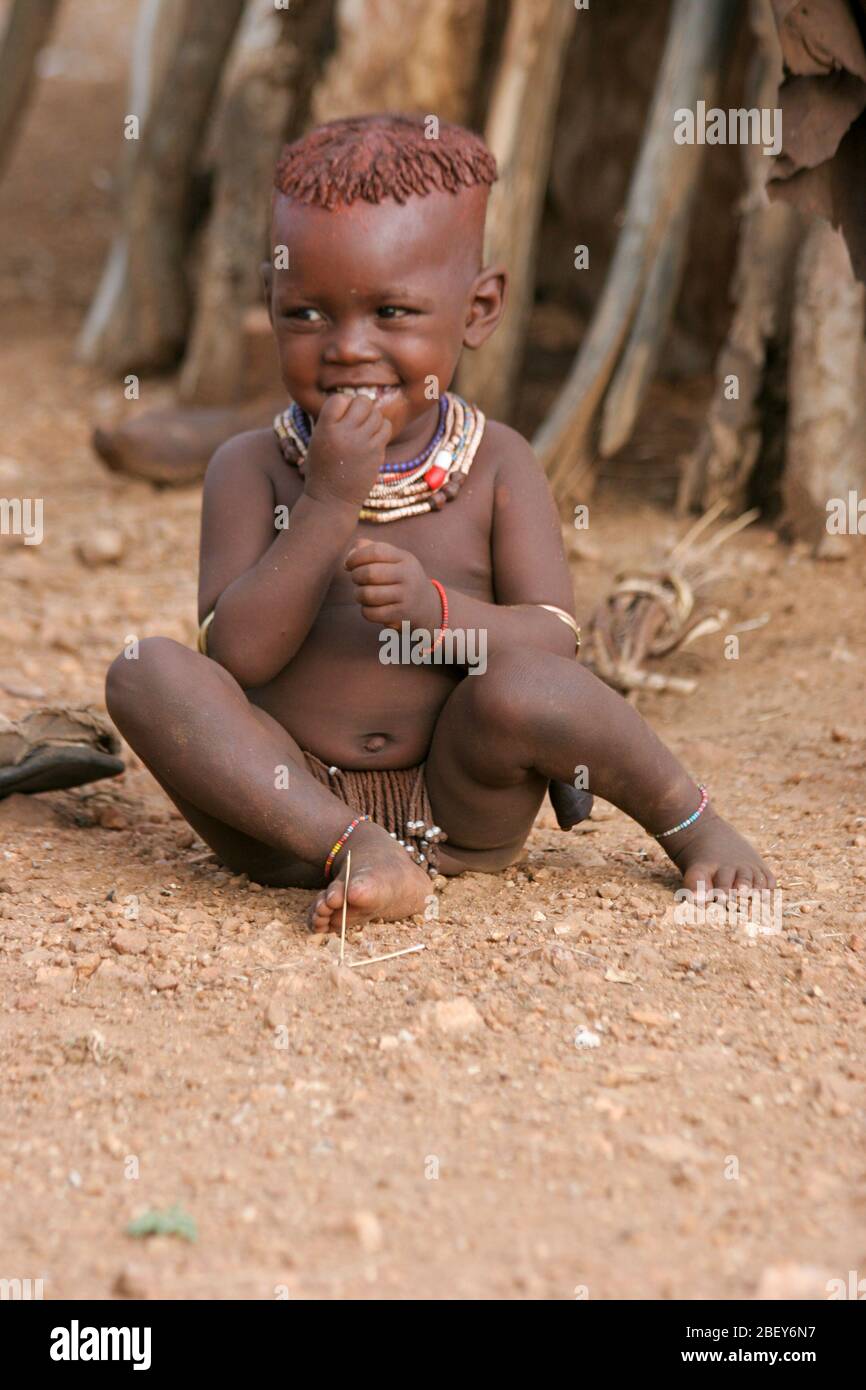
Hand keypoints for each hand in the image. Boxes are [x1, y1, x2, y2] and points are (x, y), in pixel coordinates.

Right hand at [303, 393, 390, 507]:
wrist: (332, 499)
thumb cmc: (322, 468)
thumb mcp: (317, 440)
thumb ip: (331, 420)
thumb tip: (352, 400)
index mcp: (325, 428)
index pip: (339, 398)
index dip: (343, 403)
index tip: (341, 415)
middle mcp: (344, 433)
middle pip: (362, 401)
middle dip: (361, 407)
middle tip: (357, 420)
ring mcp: (362, 442)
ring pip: (376, 414)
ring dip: (372, 418)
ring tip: (364, 430)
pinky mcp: (376, 452)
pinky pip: (386, 427)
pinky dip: (381, 429)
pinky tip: (373, 438)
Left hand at [345, 539, 439, 629]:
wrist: (427, 606)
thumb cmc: (400, 578)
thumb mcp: (393, 559)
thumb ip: (368, 549)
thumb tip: (348, 559)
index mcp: (404, 558)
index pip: (376, 551)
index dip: (356, 557)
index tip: (348, 564)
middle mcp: (408, 576)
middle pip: (370, 573)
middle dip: (356, 576)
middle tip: (356, 580)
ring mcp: (406, 596)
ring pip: (368, 594)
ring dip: (358, 594)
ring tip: (362, 594)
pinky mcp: (401, 615)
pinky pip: (372, 613)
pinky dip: (365, 610)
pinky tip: (370, 607)